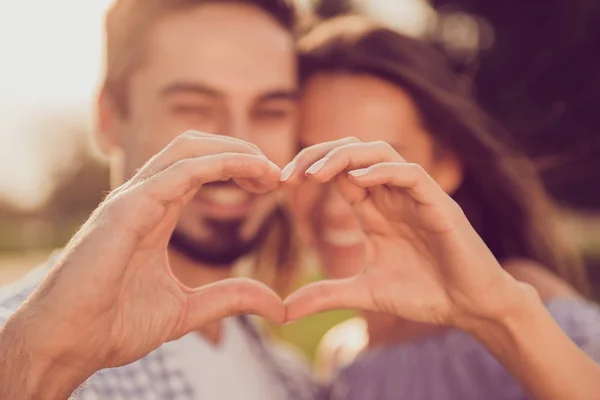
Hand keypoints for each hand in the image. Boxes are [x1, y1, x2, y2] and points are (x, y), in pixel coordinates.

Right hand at [5, 131, 284, 379]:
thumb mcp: (187, 309)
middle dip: (240, 152)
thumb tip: (277, 304)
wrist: (67, 345)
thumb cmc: (113, 324)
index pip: (200, 169)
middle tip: (277, 175)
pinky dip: (222, 163)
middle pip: (197, 147)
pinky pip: (181, 171)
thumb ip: (230, 298)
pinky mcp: (127, 208)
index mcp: (155, 212)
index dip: (239, 169)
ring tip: (270, 170)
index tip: (273, 184)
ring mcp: (133, 198)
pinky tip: (253, 170)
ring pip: (189, 148)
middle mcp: (144, 197)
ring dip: (236, 151)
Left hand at [282, 138, 528, 328]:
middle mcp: (391, 196)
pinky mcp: (439, 204)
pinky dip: (385, 171)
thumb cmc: (424, 295)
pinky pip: (411, 174)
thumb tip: (283, 311)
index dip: (308, 169)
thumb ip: (325, 295)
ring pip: (380, 152)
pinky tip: (359, 180)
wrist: (470, 309)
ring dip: (345, 156)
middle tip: (287, 175)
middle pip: (353, 153)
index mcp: (374, 210)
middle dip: (317, 155)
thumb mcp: (364, 294)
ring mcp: (415, 197)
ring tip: (315, 173)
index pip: (338, 172)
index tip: (279, 183)